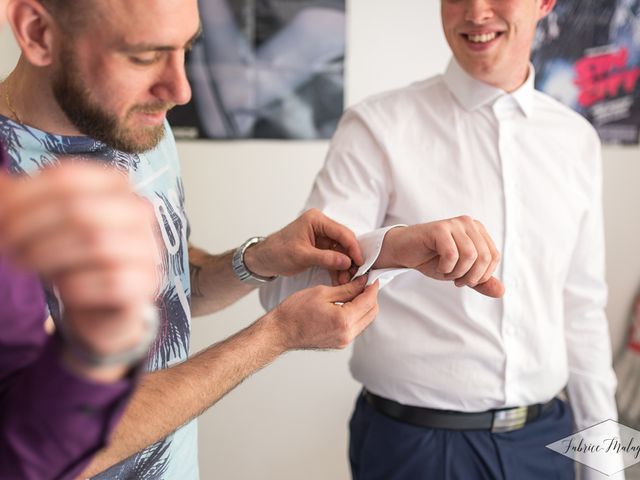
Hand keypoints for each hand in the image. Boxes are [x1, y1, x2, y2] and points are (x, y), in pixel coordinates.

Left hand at [0, 162, 159, 377]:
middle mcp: (139, 212)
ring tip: (27, 264)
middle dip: (32, 228)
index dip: (25, 197)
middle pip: (79, 210)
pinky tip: (63, 289)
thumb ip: (25, 200)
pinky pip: (110, 281)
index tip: (0, 218)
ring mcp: (147, 247)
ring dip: (49, 256)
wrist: (108, 302)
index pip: (67, 178)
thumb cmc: (75, 255)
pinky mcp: (146, 282)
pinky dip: (78, 286)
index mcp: (118, 185)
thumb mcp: (51, 223)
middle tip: (6, 245)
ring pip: (96, 245)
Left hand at [244, 208, 361, 278]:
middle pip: (344, 241)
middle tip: (355, 274)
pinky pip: (334, 257)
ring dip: (344, 266)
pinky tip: (340, 280)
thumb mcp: (302, 256)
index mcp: (316, 220)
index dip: (353, 248)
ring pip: (340, 251)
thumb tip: (347, 262)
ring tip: (346, 281)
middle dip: (350, 259)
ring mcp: (321, 236)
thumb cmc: (277, 252)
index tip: (360, 262)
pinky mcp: (320, 247)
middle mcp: (321, 225)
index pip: (341, 232)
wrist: (263, 259)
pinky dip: (337, 268)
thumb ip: (326, 258)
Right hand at [268, 275, 378, 349]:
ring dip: (364, 306)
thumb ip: (347, 289)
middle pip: (371, 313)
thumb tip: (362, 283)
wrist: (280, 331)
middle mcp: (347, 334)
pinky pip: (356, 327)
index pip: (369, 301)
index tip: (372, 278)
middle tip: (363, 283)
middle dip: (371, 297)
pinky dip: (356, 315)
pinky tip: (348, 304)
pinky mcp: (339, 343)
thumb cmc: (295, 312)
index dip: (372, 287)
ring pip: (365, 320)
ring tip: (355, 292)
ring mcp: (344, 341)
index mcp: (343, 320)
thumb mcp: (322, 293)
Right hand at [377, 216, 504, 297]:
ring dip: (457, 272)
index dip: (482, 275)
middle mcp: (468, 223)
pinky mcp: (439, 228)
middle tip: (456, 280)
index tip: (465, 279)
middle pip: (484, 257)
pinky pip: (452, 254)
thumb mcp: (460, 273)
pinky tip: (438, 266)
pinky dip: (445, 267)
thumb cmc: (432, 259)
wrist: (404, 251)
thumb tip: (501, 292)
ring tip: (446, 272)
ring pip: (470, 256)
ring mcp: (454, 224)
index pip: (494, 256)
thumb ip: (481, 281)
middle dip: (470, 276)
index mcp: (477, 230)